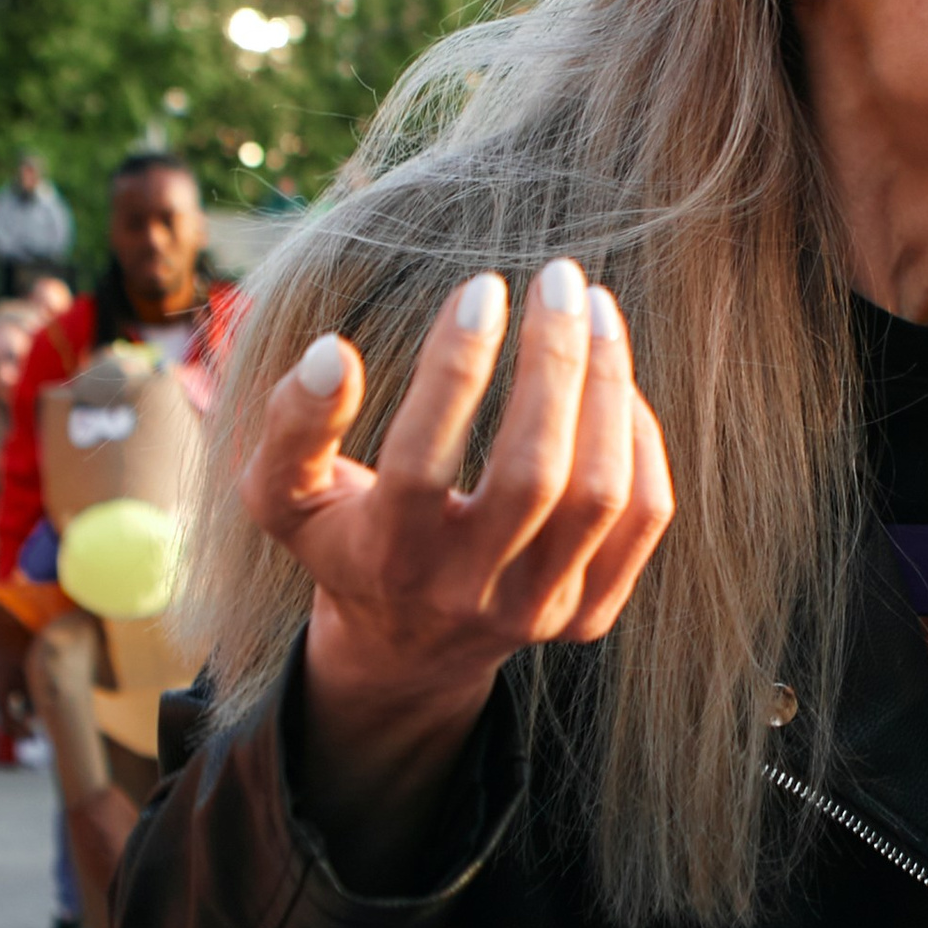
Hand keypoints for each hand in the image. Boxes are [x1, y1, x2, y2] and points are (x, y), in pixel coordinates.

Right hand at [243, 261, 673, 867]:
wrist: (406, 649)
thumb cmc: (345, 539)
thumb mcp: (284, 495)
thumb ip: (291, 425)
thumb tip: (332, 352)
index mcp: (387, 557)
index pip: (423, 460)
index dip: (456, 365)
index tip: (483, 288)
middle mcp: (467, 593)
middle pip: (533, 474)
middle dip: (554, 361)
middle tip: (558, 278)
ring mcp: (537, 610)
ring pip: (600, 493)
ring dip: (607, 385)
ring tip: (594, 308)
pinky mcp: (590, 614)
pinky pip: (643, 515)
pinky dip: (637, 436)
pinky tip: (613, 380)